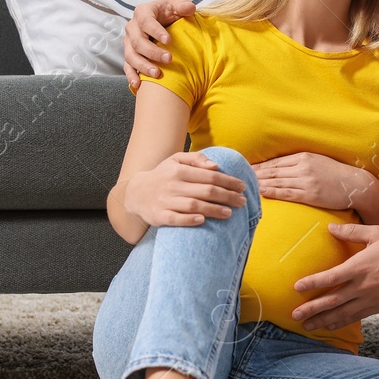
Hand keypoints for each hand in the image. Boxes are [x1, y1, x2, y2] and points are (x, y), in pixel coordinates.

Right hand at [122, 151, 246, 226]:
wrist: (135, 193)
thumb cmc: (163, 175)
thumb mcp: (176, 160)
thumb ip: (196, 159)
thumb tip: (215, 165)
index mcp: (179, 170)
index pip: (209, 176)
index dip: (228, 181)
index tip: (242, 187)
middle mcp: (172, 185)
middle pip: (205, 191)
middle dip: (227, 196)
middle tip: (242, 201)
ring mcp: (165, 201)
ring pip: (193, 205)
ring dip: (213, 210)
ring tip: (229, 213)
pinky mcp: (159, 216)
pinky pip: (176, 219)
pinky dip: (189, 220)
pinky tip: (202, 220)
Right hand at [123, 0, 196, 88]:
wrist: (165, 22)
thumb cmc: (172, 11)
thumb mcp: (178, 4)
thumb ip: (183, 4)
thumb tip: (189, 8)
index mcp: (143, 12)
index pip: (145, 21)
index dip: (156, 31)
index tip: (169, 40)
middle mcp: (132, 28)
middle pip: (137, 41)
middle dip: (152, 51)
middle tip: (169, 59)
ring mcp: (129, 43)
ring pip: (131, 56)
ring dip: (143, 66)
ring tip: (157, 74)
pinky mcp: (130, 56)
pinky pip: (127, 67)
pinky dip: (131, 76)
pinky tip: (139, 84)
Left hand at [252, 153, 375, 210]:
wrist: (354, 184)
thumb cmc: (336, 173)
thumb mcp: (317, 160)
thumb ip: (300, 162)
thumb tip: (281, 166)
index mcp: (303, 157)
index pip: (276, 162)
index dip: (259, 165)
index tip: (246, 167)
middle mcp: (302, 167)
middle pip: (273, 170)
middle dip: (255, 173)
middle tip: (238, 175)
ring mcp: (306, 181)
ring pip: (277, 181)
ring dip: (260, 183)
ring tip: (245, 185)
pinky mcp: (310, 194)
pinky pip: (287, 193)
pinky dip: (272, 192)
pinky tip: (261, 193)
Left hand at [290, 224, 378, 328]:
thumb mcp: (376, 233)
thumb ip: (351, 232)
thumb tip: (329, 227)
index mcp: (360, 267)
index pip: (330, 278)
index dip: (312, 283)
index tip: (296, 287)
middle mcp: (363, 286)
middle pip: (332, 301)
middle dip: (311, 309)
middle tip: (294, 315)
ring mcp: (370, 299)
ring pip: (342, 314)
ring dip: (323, 320)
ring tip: (307, 325)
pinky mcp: (378, 307)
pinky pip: (355, 317)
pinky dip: (340, 323)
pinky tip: (330, 326)